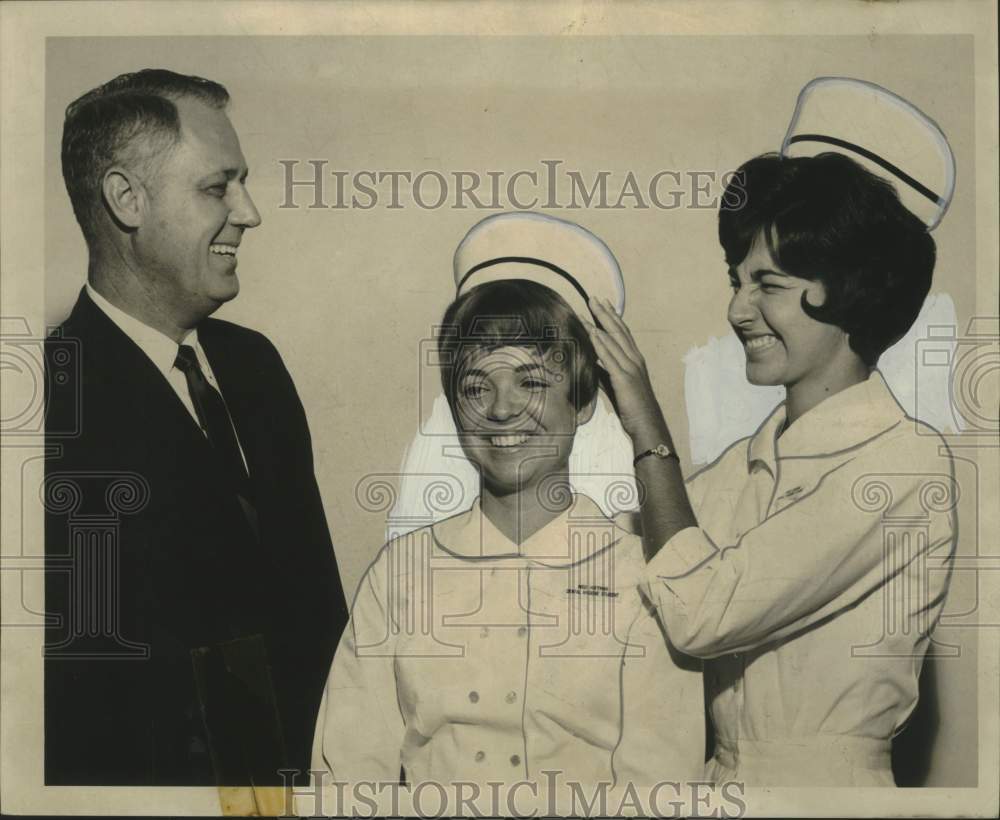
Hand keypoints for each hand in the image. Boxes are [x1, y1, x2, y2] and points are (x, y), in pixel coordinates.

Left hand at [584, 297, 670, 444]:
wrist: (647, 424)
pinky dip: (601, 343)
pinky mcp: (624, 378)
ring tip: (587, 310)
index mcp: (635, 360)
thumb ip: (606, 372)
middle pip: (618, 330)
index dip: (612, 317)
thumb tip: (593, 363)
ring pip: (613, 340)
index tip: (603, 304)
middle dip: (605, 313)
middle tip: (593, 298)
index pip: (622, 333)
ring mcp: (631, 367)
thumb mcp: (617, 386)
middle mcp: (635, 359)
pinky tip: (592, 333)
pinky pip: (610, 357)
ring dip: (599, 323)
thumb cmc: (633, 408)